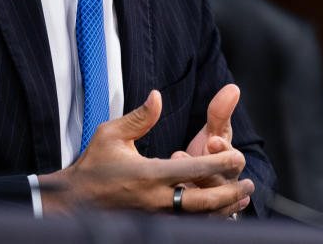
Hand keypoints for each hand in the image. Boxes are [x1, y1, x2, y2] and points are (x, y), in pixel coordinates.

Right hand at [38, 90, 252, 215]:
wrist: (73, 201)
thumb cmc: (93, 165)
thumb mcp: (111, 134)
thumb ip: (139, 116)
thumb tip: (158, 96)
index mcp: (149, 175)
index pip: (194, 170)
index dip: (221, 164)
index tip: (238, 155)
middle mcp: (155, 200)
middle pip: (202, 202)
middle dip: (230, 193)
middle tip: (249, 183)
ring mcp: (154, 217)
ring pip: (197, 219)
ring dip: (222, 210)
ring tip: (242, 199)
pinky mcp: (151, 226)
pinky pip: (185, 226)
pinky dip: (205, 221)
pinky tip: (217, 213)